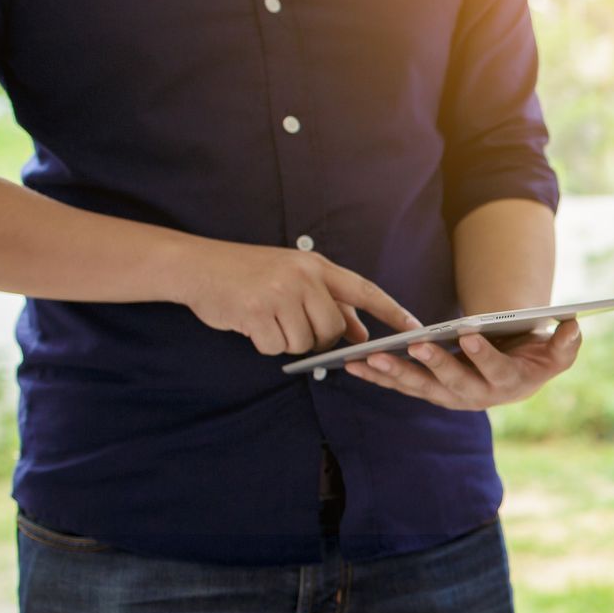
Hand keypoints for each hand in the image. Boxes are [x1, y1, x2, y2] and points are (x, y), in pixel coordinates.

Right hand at [179, 243, 419, 355]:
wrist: (196, 266)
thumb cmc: (249, 274)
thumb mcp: (294, 278)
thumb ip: (330, 302)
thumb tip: (361, 335)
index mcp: (315, 265)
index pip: (364, 290)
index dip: (392, 311)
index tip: (417, 329)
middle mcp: (302, 277)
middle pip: (333, 328)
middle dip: (319, 338)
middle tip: (293, 325)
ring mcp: (280, 293)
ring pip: (306, 343)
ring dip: (287, 341)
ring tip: (268, 319)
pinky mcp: (257, 312)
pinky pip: (277, 347)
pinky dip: (265, 343)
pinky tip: (251, 323)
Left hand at [343, 319, 582, 409]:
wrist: (517, 373)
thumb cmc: (537, 357)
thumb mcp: (559, 352)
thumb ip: (567, 343)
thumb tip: (573, 325)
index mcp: (508, 384)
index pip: (495, 370)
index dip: (483, 354)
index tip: (469, 333)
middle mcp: (477, 397)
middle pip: (452, 383)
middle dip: (433, 364)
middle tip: (416, 346)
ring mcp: (450, 396)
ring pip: (420, 387)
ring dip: (394, 374)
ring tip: (370, 359)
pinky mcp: (429, 392)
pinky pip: (401, 386)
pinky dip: (377, 377)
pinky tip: (353, 365)